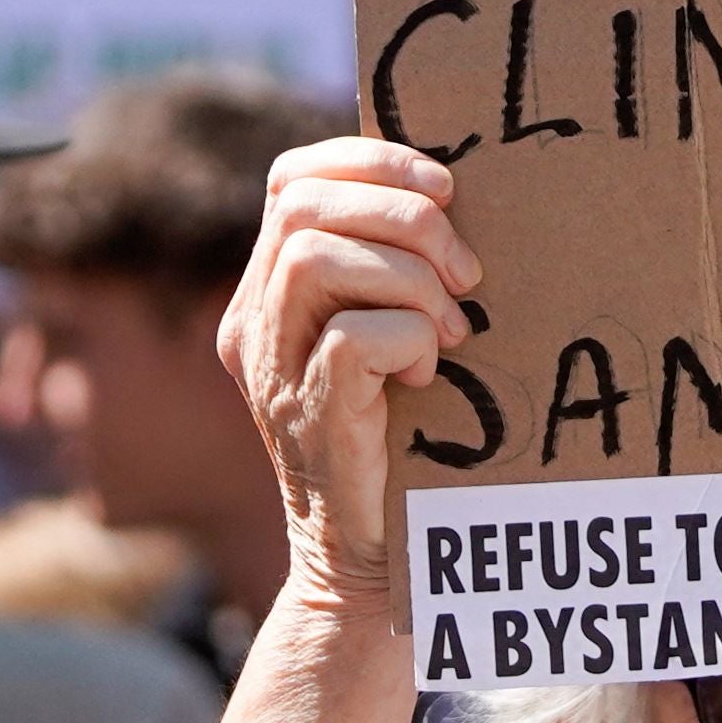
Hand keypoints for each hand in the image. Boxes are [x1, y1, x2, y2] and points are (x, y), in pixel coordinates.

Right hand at [216, 142, 478, 614]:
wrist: (367, 562)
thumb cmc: (398, 441)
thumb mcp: (384, 338)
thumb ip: (390, 271)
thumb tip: (456, 197)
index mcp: (269, 292)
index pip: (291, 177)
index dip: (371, 160)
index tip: (445, 188)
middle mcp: (256, 323)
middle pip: (304, 206)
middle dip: (404, 217)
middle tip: (466, 274)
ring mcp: (274, 371)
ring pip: (316, 257)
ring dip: (410, 279)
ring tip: (452, 329)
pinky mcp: (308, 416)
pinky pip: (352, 336)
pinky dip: (409, 338)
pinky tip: (429, 374)